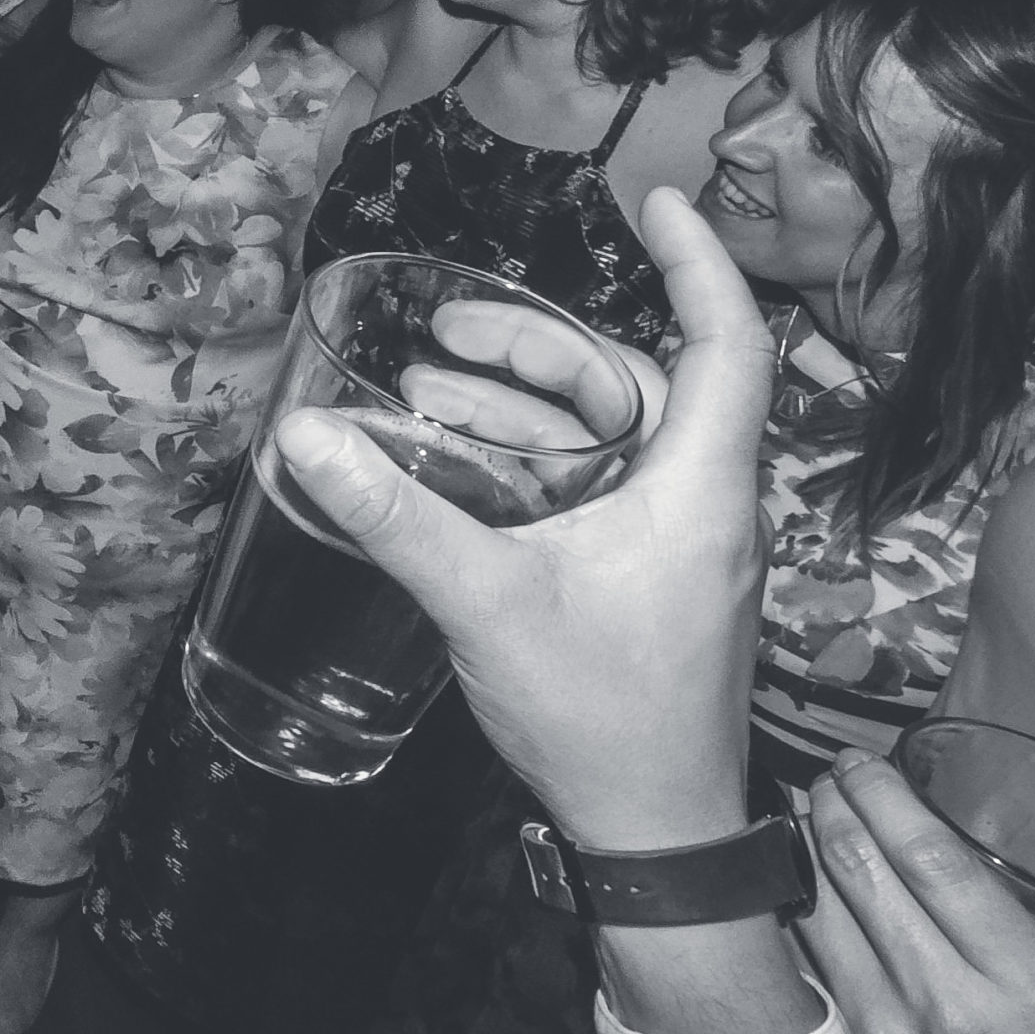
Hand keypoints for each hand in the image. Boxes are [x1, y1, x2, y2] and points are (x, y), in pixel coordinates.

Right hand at [271, 187, 774, 850]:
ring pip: (614, 441)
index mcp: (697, 490)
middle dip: (543, 347)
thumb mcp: (485, 602)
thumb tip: (308, 437)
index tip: (657, 201)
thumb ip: (396, 516)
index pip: (726, 345)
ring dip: (525, 409)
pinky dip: (536, 466)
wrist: (653, 832)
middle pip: (641, 385)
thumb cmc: (601, 718)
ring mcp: (680, 549)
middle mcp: (702, 507)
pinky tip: (459, 475)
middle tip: (452, 325)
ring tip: (427, 395)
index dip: (697, 264)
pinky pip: (601, 491)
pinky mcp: (652, 584)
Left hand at [800, 747, 1034, 1033]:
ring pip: (820, 904)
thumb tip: (965, 843)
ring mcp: (888, 1026)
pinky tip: (798, 872)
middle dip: (834, 804)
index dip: (886, 797)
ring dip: (804, 842)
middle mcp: (948, 1000)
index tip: (865, 764)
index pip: (932, 860)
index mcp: (1022, 981)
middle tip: (829, 774)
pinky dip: (798, 900)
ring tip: (809, 807)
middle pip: (862, 869)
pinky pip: (809, 953)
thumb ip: (1022, 923)